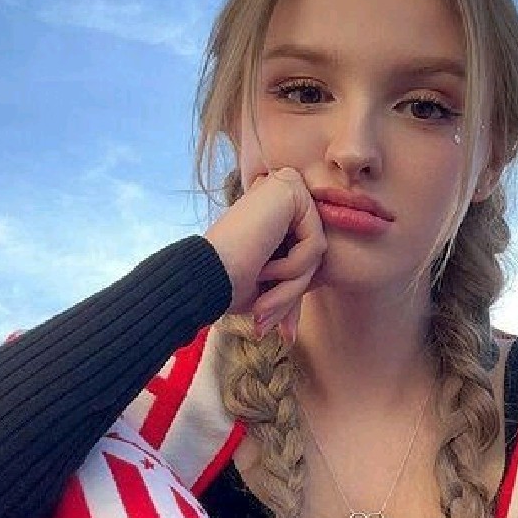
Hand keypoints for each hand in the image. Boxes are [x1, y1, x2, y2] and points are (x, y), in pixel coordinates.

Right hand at [204, 168, 325, 341]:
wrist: (201, 278)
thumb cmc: (226, 284)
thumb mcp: (267, 290)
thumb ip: (289, 292)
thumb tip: (292, 331)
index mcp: (272, 211)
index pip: (303, 256)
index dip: (291, 293)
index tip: (275, 326)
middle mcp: (279, 192)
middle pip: (312, 253)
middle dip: (293, 294)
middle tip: (264, 322)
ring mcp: (285, 186)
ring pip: (316, 250)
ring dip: (292, 287)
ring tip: (261, 301)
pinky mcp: (290, 188)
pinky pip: (315, 243)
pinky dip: (293, 267)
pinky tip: (263, 268)